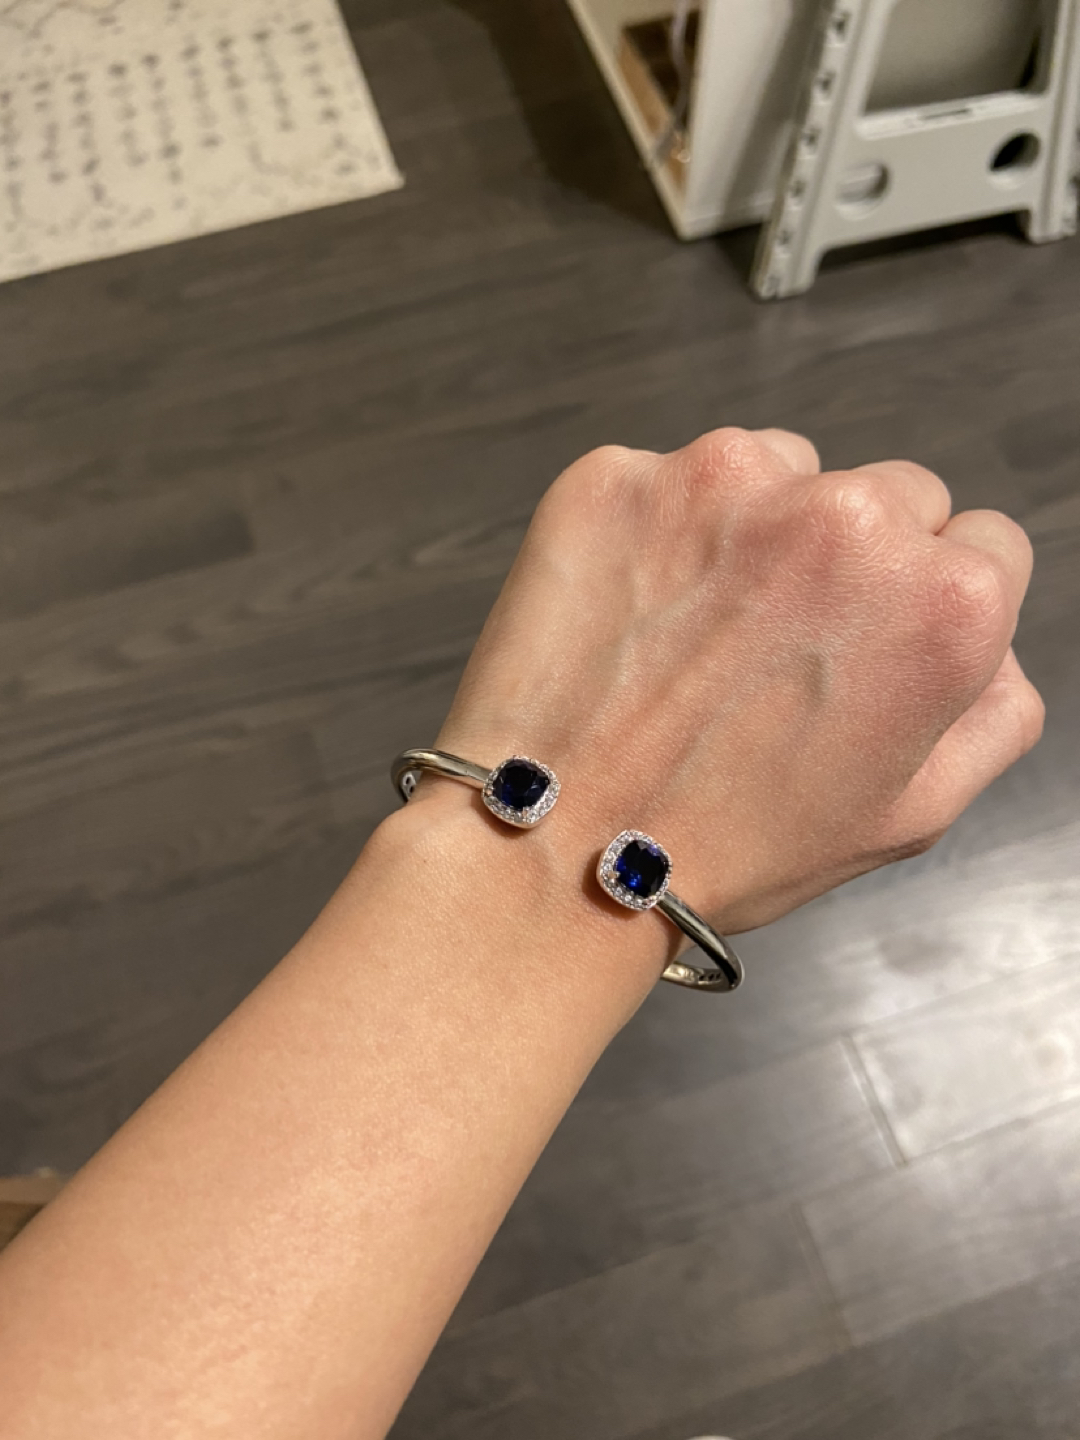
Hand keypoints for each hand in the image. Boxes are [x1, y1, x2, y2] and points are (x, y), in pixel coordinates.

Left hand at [431, 428, 1041, 933]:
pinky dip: (662, 528)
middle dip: (853, 559)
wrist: (557, 846)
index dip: (928, 602)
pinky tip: (637, 612)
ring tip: (700, 634)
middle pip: (891, 494)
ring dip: (761, 529)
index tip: (866, 647)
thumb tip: (991, 638)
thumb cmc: (734, 845)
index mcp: (941, 600)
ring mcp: (724, 482)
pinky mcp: (619, 474)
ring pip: (784, 470)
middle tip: (779, 648)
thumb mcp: (912, 813)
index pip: (982, 542)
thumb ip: (993, 708)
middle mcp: (846, 516)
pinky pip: (671, 478)